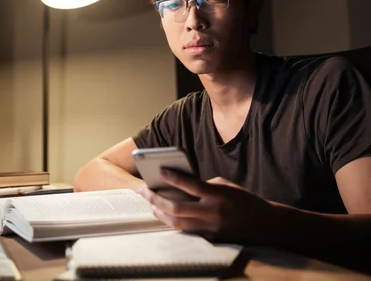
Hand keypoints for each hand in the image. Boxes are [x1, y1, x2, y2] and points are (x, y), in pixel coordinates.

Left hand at [139, 169, 276, 244]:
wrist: (265, 225)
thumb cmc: (243, 200)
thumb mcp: (226, 186)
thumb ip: (204, 185)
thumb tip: (180, 186)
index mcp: (218, 196)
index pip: (191, 185)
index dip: (174, 178)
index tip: (159, 171)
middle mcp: (213, 213)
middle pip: (177, 208)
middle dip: (157, 199)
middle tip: (144, 191)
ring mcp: (211, 228)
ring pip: (177, 223)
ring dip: (160, 213)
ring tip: (150, 204)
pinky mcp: (210, 239)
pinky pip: (186, 231)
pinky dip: (173, 223)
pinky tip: (164, 216)